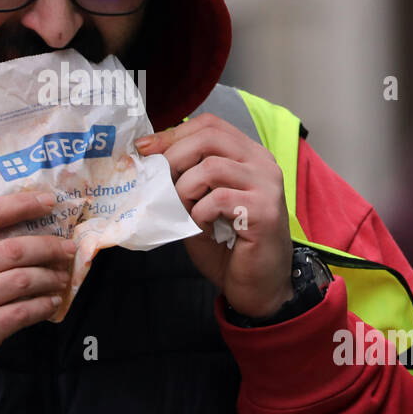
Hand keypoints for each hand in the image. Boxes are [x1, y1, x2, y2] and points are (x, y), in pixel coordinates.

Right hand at [0, 190, 76, 411]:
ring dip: (49, 276)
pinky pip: (24, 311)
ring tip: (61, 276)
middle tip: (67, 247)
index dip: (22, 204)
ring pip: (24, 279)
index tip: (47, 201)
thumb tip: (4, 234)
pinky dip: (43, 305)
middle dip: (48, 246)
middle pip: (14, 248)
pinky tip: (50, 303)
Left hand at [136, 114, 292, 319]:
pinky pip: (219, 199)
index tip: (145, 148)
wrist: (258, 288)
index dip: (174, 133)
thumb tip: (148, 158)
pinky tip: (202, 227)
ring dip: (185, 190)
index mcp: (249, 155)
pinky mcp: (265, 211)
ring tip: (184, 211)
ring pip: (211, 167)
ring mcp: (267, 185)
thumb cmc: (227, 247)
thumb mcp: (201, 204)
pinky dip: (199, 213)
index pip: (210, 125)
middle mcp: (263, 163)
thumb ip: (185, 179)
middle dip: (173, 157)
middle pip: (210, 138)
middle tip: (159, 182)